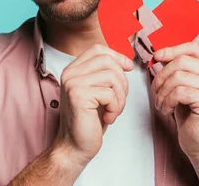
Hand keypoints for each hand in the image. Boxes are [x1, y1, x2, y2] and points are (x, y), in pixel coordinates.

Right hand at [51, 44, 133, 167]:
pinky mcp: (79, 96)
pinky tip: (107, 118)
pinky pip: (110, 93)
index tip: (128, 68)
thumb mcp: (98, 92)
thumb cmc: (89, 121)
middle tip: (119, 100)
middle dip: (122, 81)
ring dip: (120, 97)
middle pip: (107, 61)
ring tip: (113, 111)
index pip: (98, 50)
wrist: (75, 147)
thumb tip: (126, 62)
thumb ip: (104, 74)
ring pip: (112, 77)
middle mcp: (70, 73)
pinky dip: (115, 108)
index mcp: (73, 69)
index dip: (117, 56)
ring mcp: (73, 83)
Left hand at [151, 41, 198, 158]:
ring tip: (160, 102)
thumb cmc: (191, 115)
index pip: (194, 48)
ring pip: (178, 77)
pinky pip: (179, 92)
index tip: (156, 56)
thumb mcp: (184, 86)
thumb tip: (158, 54)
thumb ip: (177, 69)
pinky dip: (166, 101)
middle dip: (162, 74)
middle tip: (155, 89)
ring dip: (162, 90)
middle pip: (183, 61)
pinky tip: (166, 110)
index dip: (172, 49)